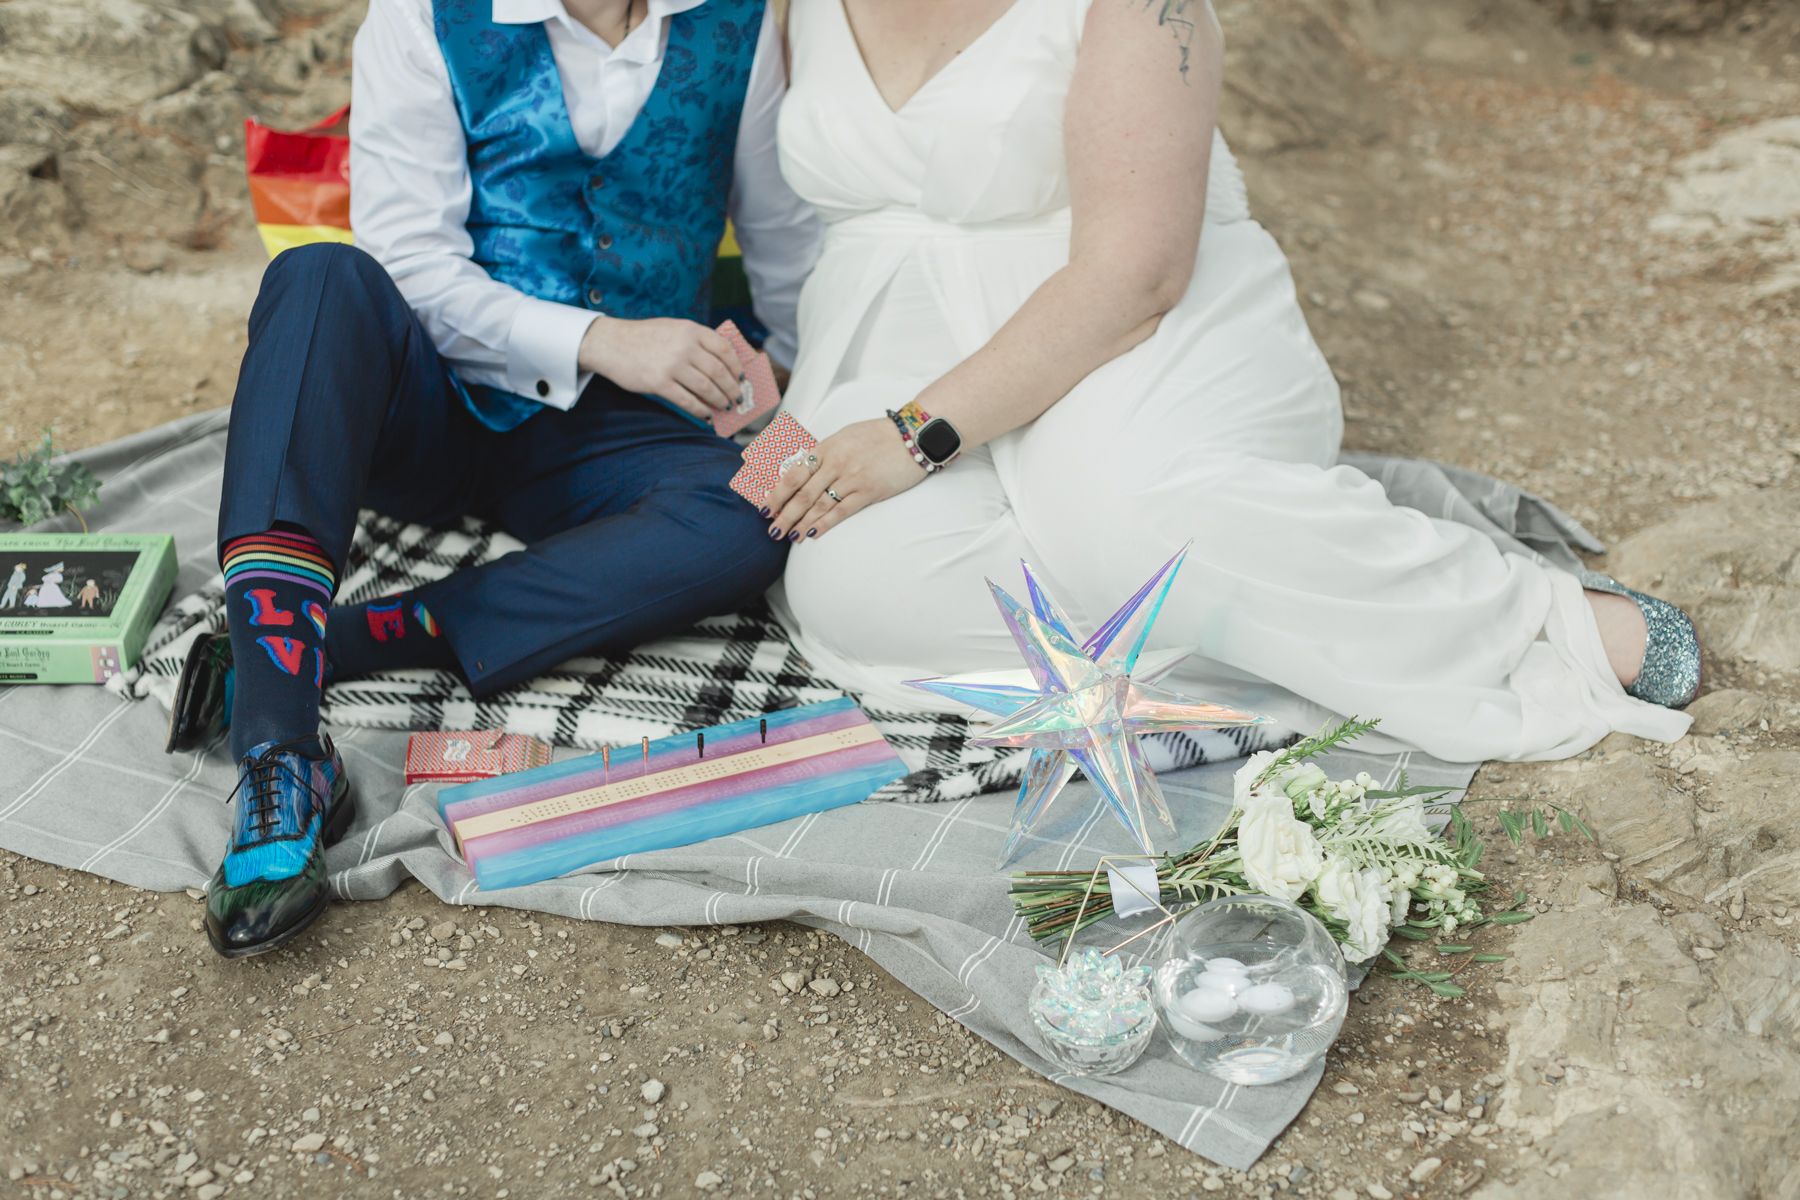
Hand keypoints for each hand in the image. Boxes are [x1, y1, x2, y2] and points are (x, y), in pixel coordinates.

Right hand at [579, 316, 744, 420]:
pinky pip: (687, 401)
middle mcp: (684, 346)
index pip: (724, 348)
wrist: (611, 343)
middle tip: (737, 398)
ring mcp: (672, 365)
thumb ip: (696, 342)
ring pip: (706, 388)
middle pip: (719, 371)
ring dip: (719, 401)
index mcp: (691, 330)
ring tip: (724, 407)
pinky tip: (706, 415)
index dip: (737, 366)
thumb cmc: (645, 338)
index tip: (742, 378)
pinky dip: (700, 410)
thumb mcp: (673, 328)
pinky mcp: (659, 383)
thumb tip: (722, 368)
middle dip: (732, 388)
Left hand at [763, 417, 929, 541]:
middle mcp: (836, 462)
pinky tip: (812, 533)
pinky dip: (824, 523)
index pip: (793, 473)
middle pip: (802, 493)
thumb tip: (803, 470)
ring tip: (788, 536)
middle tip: (772, 530)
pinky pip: (841, 510)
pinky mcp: (869, 491)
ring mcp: (852, 477)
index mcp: (827, 447)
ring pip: (818, 504)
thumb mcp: (845, 437)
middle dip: (783, 514)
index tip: (765, 507)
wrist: (913, 436)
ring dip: (800, 523)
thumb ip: (824, 454)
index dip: (776, 493)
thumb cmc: (879, 436)